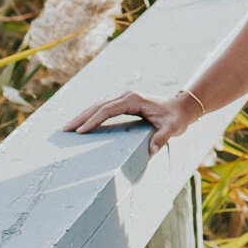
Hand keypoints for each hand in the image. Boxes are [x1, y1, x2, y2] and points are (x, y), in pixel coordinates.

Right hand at [65, 87, 201, 155]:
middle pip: (98, 106)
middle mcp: (127, 97)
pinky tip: (83, 124)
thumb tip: (153, 150)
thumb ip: (163, 138)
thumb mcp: (172, 129)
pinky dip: (91, 115)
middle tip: (65, 129)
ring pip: (99, 106)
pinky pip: (104, 109)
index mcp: (133, 100)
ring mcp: (125, 99)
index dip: (93, 120)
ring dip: (83, 116)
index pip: (108, 109)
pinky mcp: (125, 104)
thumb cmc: (175, 119)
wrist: (182, 108)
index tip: (81, 131)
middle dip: (81, 117)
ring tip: (68, 127)